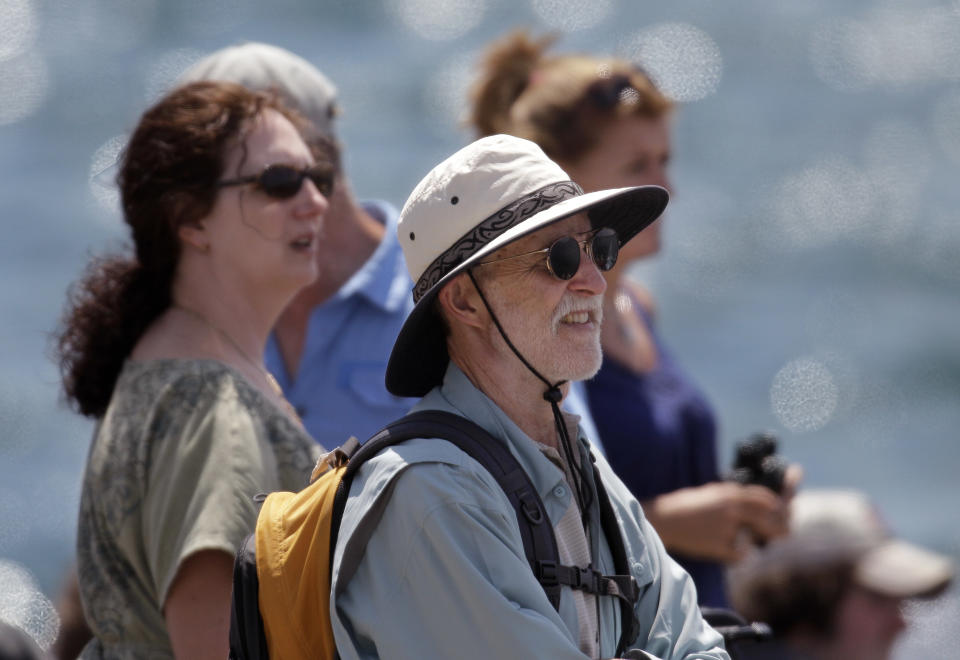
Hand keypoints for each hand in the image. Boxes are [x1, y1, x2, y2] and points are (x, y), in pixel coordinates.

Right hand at [641, 481, 789, 562]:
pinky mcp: (719, 546)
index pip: (765, 498)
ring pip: (754, 540)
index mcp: (730, 493)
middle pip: (768, 520)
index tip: (782, 512)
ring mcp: (727, 528)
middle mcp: (732, 509)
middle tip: (783, 535)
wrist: (664, 519)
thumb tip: (754, 501)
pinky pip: (739, 555)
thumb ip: (732, 495)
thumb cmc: (686, 504)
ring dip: (756, 543)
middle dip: (779, 529)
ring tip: (751, 544)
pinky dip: (737, 556)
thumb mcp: (711, 492)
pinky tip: (727, 552)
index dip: (777, 506)